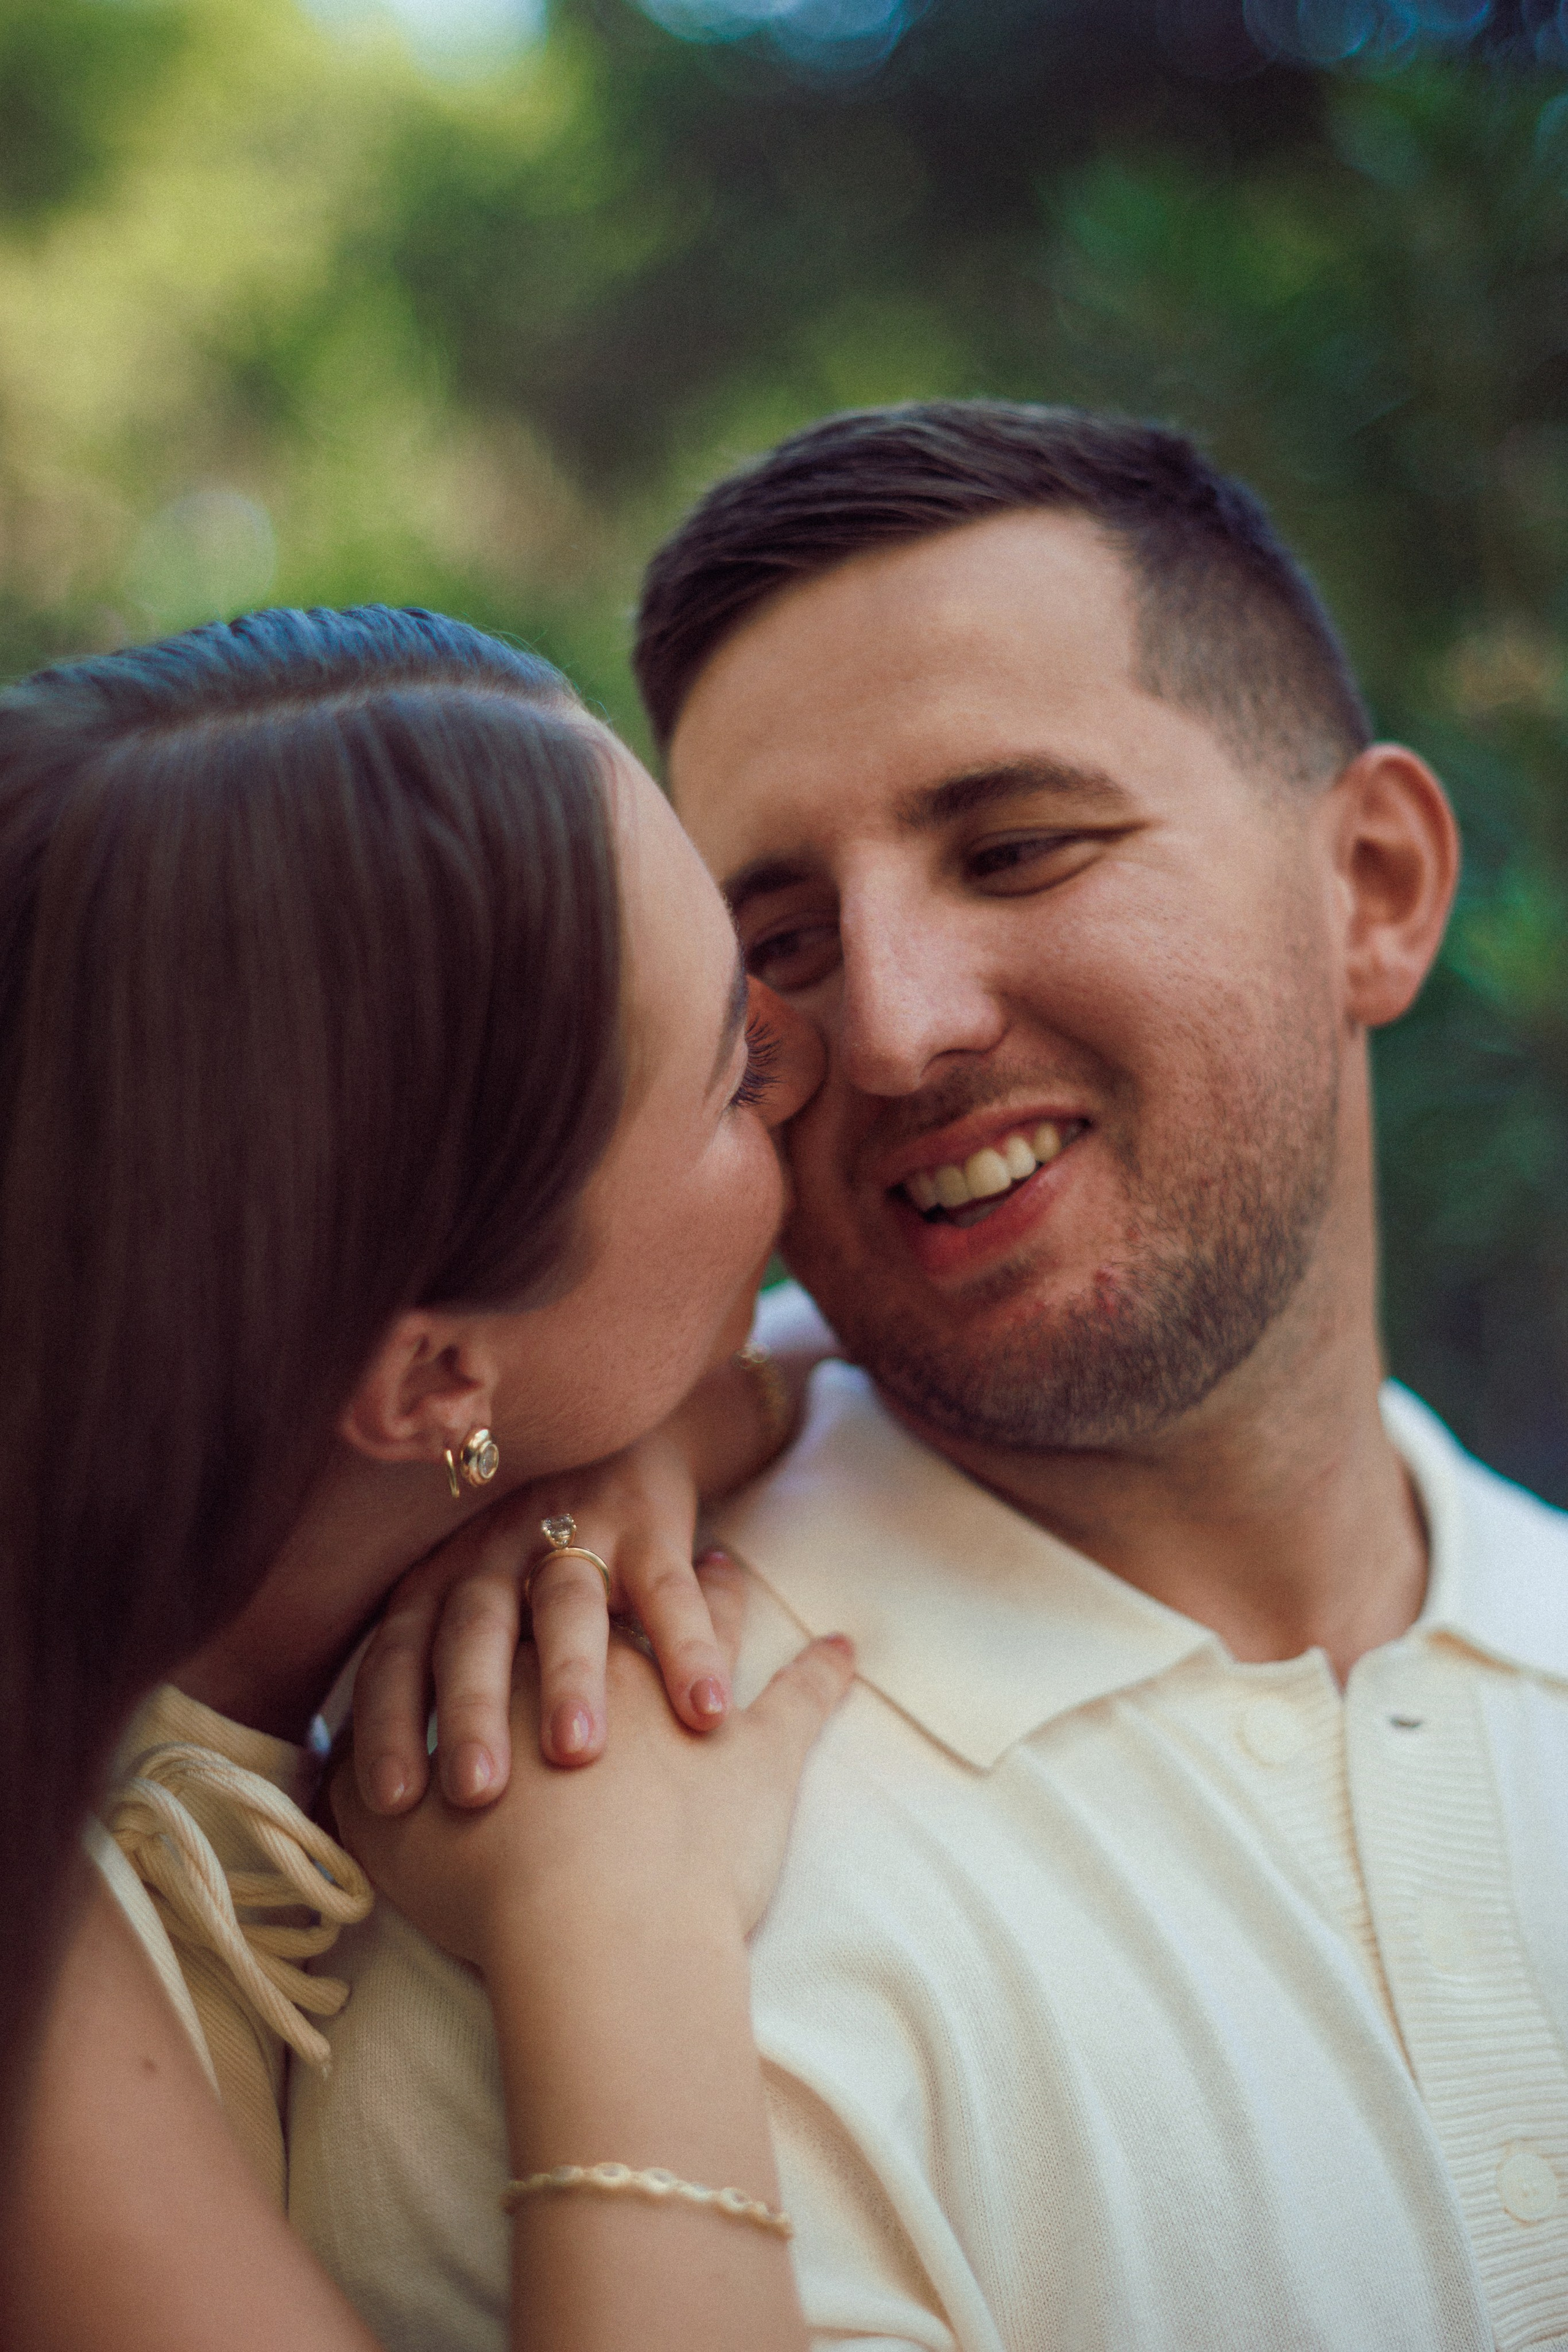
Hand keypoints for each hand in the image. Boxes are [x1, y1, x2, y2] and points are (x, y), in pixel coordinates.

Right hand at [333, 1557, 854, 1970]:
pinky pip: (801, 1695)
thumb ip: (360, 1791)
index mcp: (510, 1657)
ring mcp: (679, 1692)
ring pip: (702, 1607)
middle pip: (617, 1586)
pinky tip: (846, 1651)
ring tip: (739, 1567)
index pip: (526, 1600)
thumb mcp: (393, 1837)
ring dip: (720, 1593)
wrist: (588, 1925)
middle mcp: (598, 1650)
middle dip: (633, 1572)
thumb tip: (329, 1777)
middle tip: (656, 1549)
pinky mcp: (756, 1749)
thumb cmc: (485, 1886)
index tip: (563, 1560)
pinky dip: (825, 1673)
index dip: (542, 1583)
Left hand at [351, 1433, 732, 1811]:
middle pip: (473, 1631)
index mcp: (441, 1582)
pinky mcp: (649, 1526)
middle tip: (475, 1791)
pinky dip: (687, 1646)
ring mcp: (574, 1533)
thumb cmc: (531, 1572)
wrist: (620, 1442)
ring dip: (567, 1675)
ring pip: (564, 1605)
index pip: (398, 1653)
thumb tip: (359, 1802)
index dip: (390, 1721)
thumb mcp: (469, 1608)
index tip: (394, 1801)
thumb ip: (429, 1685)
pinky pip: (666, 1589)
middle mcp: (495, 1554)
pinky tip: (705, 1710)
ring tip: (575, 1751)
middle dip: (470, 1710)